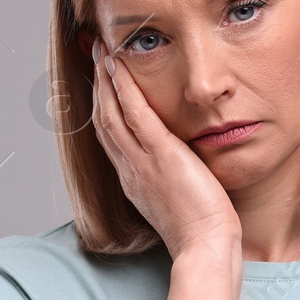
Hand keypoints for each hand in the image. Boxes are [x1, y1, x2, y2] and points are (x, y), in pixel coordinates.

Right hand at [90, 38, 240, 262]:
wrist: (205, 247)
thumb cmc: (201, 231)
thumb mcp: (180, 200)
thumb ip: (173, 179)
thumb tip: (182, 166)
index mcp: (134, 180)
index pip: (111, 137)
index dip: (103, 108)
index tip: (102, 85)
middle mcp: (130, 169)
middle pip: (103, 120)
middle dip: (97, 87)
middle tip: (94, 58)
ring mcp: (142, 162)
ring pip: (110, 113)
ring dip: (104, 79)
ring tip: (102, 52)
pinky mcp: (161, 155)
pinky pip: (134, 114)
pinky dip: (123, 88)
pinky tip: (117, 65)